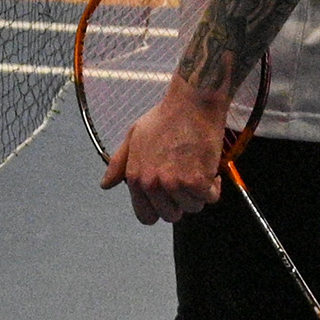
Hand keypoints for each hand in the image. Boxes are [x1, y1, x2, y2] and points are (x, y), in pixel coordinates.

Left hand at [103, 81, 227, 224]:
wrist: (191, 103)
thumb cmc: (164, 118)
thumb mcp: (134, 136)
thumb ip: (119, 164)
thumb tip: (105, 184)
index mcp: (135, 177)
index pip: (146, 216)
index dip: (159, 210)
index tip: (169, 198)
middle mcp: (152, 184)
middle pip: (171, 215)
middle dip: (181, 202)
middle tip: (186, 179)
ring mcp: (175, 184)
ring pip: (192, 207)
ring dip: (198, 193)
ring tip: (198, 169)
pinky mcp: (197, 181)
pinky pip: (210, 198)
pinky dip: (214, 187)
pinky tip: (211, 170)